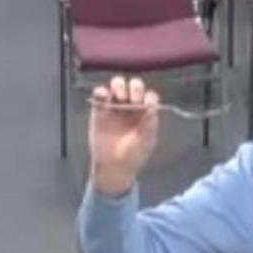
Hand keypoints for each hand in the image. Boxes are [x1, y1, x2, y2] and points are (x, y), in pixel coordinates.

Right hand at [89, 76, 159, 195]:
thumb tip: (152, 108)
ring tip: (119, 98)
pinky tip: (103, 97)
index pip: (150, 96)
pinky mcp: (100, 110)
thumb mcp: (146, 142)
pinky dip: (101, 91)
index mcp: (146, 113)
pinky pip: (100, 94)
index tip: (145, 104)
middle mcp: (132, 107)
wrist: (113, 167)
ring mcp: (116, 107)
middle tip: (131, 100)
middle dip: (134, 88)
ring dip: (119, 86)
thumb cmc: (133, 156)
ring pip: (118, 85)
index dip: (148, 96)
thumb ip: (149, 125)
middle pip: (135, 86)